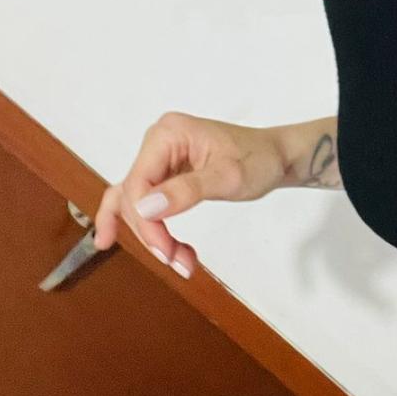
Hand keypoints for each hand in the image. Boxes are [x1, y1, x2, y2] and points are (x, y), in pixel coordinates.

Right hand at [92, 112, 286, 277]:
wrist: (277, 156)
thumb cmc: (259, 160)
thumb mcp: (229, 178)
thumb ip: (188, 191)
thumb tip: (146, 208)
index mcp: (168, 134)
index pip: (138, 183)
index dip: (145, 222)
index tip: (165, 250)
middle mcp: (158, 142)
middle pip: (133, 196)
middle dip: (151, 232)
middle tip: (176, 261)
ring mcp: (160, 157)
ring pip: (136, 202)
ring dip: (150, 234)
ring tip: (176, 261)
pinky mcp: (166, 172)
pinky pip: (145, 201)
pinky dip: (143, 224)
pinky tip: (119, 240)